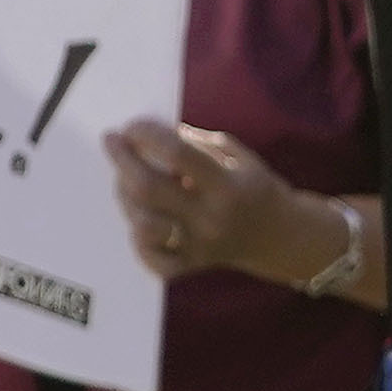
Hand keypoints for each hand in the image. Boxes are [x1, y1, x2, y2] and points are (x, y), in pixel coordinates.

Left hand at [108, 119, 332, 291]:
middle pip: (148, 188)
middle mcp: (211, 219)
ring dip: (125, 196)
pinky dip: (138, 237)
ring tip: (126, 179)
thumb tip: (153, 135)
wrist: (279, 236)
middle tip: (112, 141)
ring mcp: (199, 247)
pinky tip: (141, 216)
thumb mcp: (239, 156)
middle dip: (123, 159)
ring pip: (142, 223)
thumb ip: (197, 144)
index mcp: (229, 186)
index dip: (148, 134)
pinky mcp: (190, 265)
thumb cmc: (255, 188)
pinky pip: (151, 257)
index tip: (134, 124)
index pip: (177, 154)